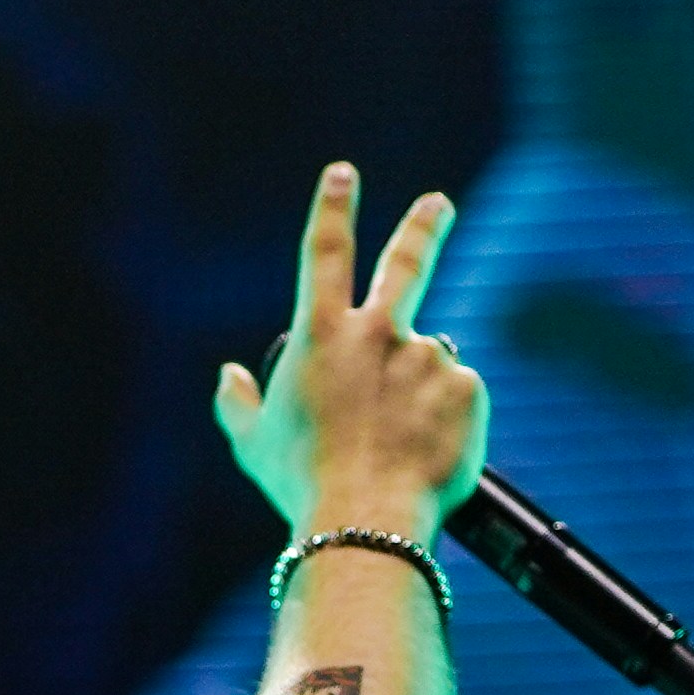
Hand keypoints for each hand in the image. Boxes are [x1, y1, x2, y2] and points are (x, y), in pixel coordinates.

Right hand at [214, 166, 487, 539]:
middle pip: (407, 263)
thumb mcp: (253, 443)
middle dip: (423, 226)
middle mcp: (377, 333)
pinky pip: (457, 397)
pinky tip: (425, 450)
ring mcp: (426, 357)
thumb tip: (228, 376)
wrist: (367, 521)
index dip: (333, 207)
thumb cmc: (302, 483)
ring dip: (417, 391)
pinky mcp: (466, 387)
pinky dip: (445, 418)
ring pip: (427, 363)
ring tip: (399, 442)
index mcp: (321, 335)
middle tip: (439, 203)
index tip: (343, 173)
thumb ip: (237, 402)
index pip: (324, 252)